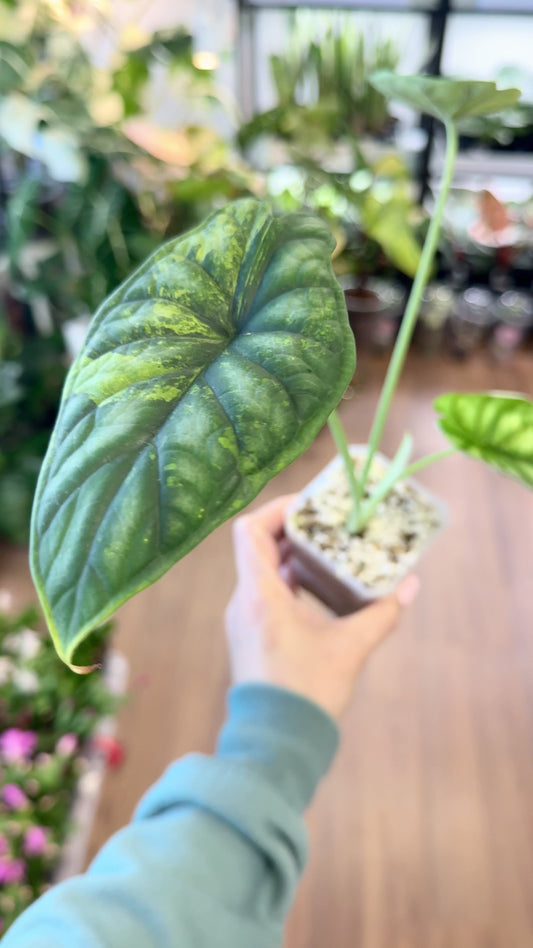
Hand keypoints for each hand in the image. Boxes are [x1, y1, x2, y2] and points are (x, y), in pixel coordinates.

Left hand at [225, 495, 419, 719]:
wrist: (274, 745)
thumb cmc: (306, 695)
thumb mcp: (350, 649)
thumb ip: (381, 614)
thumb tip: (410, 585)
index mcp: (259, 596)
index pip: (250, 531)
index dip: (277, 509)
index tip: (310, 504)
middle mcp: (243, 602)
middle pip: (257, 546)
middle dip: (291, 528)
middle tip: (327, 521)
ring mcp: (243, 619)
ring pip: (260, 570)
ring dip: (290, 555)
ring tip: (328, 548)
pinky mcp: (249, 635)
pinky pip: (263, 592)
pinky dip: (287, 580)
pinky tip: (317, 587)